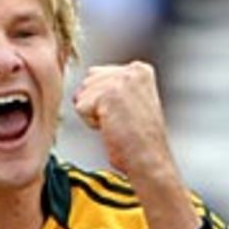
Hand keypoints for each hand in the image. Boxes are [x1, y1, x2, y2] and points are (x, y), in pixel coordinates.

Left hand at [72, 62, 177, 187]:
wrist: (148, 159)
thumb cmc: (138, 141)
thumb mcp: (131, 102)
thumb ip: (112, 87)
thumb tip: (80, 91)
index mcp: (140, 69)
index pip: (99, 74)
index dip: (104, 100)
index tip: (125, 115)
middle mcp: (131, 69)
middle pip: (88, 81)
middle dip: (96, 104)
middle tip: (120, 121)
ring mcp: (120, 80)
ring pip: (83, 94)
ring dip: (94, 114)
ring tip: (116, 124)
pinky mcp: (107, 94)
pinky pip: (80, 107)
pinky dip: (91, 123)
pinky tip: (111, 128)